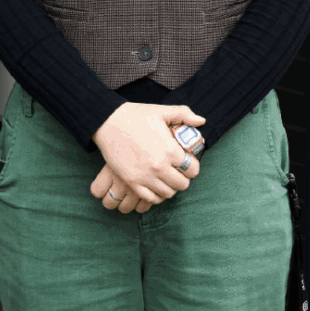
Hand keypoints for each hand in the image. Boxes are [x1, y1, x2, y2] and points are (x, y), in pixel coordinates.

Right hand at [90, 103, 204, 210]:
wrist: (107, 121)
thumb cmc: (135, 115)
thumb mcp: (161, 111)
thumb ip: (184, 114)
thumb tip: (201, 121)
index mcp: (170, 150)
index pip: (193, 169)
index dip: (192, 166)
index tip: (187, 162)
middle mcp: (160, 167)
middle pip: (182, 185)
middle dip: (183, 178)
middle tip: (177, 171)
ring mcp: (145, 177)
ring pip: (168, 194)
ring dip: (170, 187)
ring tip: (166, 177)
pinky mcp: (132, 182)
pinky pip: (151, 199)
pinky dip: (156, 195)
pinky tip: (155, 185)